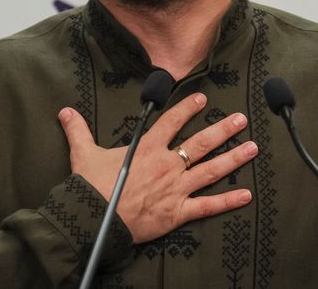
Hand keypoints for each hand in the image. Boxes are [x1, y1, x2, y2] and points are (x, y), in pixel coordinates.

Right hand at [58, 93, 257, 242]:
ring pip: (211, 170)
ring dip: (233, 158)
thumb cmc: (89, 186)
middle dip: (223, 129)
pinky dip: (227, 201)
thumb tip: (65, 113)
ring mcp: (176, 188)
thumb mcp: (83, 153)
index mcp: (147, 148)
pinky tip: (246, 195)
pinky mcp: (178, 212)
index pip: (172, 121)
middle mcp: (167, 164)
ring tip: (252, 147)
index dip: (187, 108)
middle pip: (201, 142)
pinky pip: (207, 206)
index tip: (202, 98)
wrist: (92, 219)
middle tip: (241, 119)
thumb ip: (78, 131)